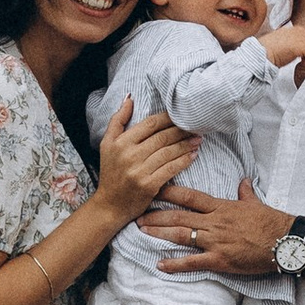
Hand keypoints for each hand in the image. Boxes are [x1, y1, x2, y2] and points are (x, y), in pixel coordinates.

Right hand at [95, 96, 198, 221]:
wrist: (109, 206)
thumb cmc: (110, 172)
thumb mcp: (106, 144)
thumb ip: (117, 119)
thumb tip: (129, 98)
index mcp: (120, 142)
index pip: (149, 125)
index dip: (168, 118)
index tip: (181, 115)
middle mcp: (129, 155)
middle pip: (162, 137)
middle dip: (181, 131)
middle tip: (196, 126)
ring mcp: (139, 171)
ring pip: (168, 152)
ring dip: (186, 144)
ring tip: (198, 139)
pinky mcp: (148, 185)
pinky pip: (171, 169)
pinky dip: (184, 161)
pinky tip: (193, 155)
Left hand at [142, 176, 296, 278]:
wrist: (285, 241)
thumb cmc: (272, 222)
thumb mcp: (256, 203)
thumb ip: (245, 192)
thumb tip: (244, 180)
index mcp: (221, 206)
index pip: (189, 196)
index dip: (169, 192)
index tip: (153, 188)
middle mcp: (214, 222)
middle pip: (178, 215)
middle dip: (156, 214)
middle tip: (137, 213)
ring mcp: (215, 241)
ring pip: (180, 235)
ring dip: (159, 233)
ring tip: (141, 231)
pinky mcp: (219, 260)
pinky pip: (192, 262)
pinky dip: (175, 264)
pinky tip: (160, 264)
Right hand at [262, 25, 304, 71]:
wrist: (260, 55)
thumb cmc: (264, 52)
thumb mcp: (276, 44)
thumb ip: (286, 45)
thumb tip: (292, 52)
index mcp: (288, 30)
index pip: (304, 34)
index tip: (303, 54)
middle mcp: (295, 32)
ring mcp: (298, 39)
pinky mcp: (300, 47)